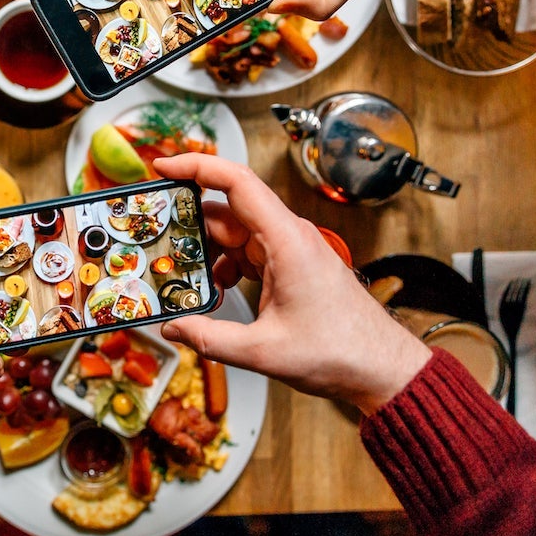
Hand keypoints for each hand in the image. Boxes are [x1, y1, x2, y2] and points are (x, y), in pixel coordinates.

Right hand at [153, 154, 430, 414]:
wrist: (380, 368)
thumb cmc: (341, 352)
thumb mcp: (264, 351)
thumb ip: (211, 338)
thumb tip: (174, 329)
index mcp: (286, 240)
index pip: (236, 182)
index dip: (197, 167)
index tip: (165, 167)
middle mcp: (288, 236)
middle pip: (227, 210)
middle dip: (188, 222)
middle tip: (155, 237)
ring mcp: (290, 250)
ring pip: (234, 234)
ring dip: (206, 250)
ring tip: (179, 272)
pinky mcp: (290, 266)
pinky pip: (247, 253)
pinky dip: (224, 266)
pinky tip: (212, 291)